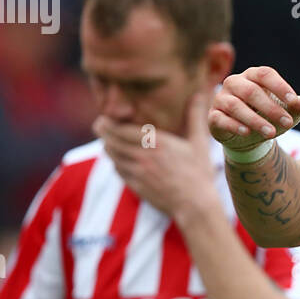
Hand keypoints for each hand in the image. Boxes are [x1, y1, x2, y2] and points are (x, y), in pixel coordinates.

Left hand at [96, 93, 220, 218]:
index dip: (109, 122)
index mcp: (157, 142)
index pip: (121, 129)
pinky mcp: (136, 186)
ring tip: (107, 138)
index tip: (105, 115)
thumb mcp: (199, 142)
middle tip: (99, 124)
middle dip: (102, 131)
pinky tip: (117, 157)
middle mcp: (143, 156)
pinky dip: (115, 161)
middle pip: (111, 141)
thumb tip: (199, 93)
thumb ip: (194, 116)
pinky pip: (118, 170)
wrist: (195, 205)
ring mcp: (138, 172)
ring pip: (112, 155)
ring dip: (107, 146)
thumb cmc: (199, 172)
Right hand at [209, 66, 299, 151]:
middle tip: (288, 123)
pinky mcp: (214, 116)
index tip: (294, 101)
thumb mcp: (286, 111)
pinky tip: (247, 133)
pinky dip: (234, 125)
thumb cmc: (268, 115)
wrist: (248, 135)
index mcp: (253, 75)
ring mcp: (221, 99)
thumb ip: (297, 106)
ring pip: (235, 106)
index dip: (279, 86)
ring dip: (255, 120)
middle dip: (271, 108)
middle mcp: (234, 83)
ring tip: (271, 133)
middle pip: (251, 91)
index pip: (265, 74)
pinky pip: (220, 119)